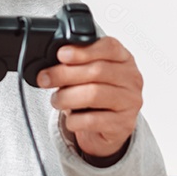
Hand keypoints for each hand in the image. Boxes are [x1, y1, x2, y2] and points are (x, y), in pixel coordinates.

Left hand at [36, 36, 142, 162]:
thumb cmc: (97, 95)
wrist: (109, 129)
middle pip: (97, 71)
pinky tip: (70, 119)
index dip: (83, 50)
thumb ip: (78, 63)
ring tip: (56, 100)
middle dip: (65, 74)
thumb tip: (52, 61)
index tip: (61, 54)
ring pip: (94, 94)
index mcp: (125, 59)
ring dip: (67, 97)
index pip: (110, 47)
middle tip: (44, 78)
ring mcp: (130, 102)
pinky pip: (93, 120)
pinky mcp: (123, 125)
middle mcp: (132, 79)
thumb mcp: (90, 74)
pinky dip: (74, 120)